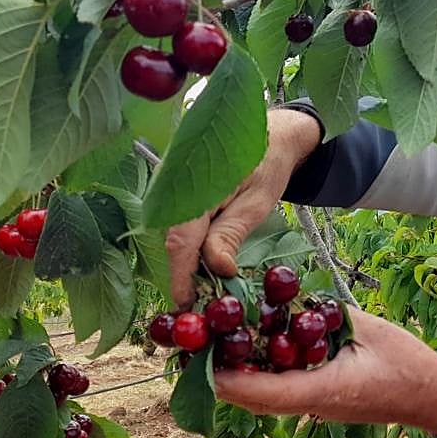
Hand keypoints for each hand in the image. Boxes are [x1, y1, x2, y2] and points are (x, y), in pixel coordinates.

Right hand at [165, 108, 320, 306]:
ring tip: (201, 287)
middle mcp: (173, 184)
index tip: (185, 303)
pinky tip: (200, 262)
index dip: (180, 275)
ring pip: (171, 234)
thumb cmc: (266, 164)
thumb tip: (219, 270)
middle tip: (197, 302)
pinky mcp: (172, 192)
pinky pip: (175, 224)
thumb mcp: (257, 202)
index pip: (180, 240)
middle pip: (171, 240)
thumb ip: (232, 233)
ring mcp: (169, 186)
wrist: (267, 133)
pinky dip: (187, 245)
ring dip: (184, 261)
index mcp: (196, 184)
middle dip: (182, 273)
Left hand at [214, 308, 436, 434]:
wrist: (433, 395)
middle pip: (254, 397)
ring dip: (241, 374)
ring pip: (265, 396)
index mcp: (322, 390)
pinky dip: (264, 371)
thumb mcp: (368, 329)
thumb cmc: (407, 364)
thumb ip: (328, 315)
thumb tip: (295, 298)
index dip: (226, 378)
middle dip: (223, 375)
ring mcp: (316, 405)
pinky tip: (258, 344)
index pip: (261, 391)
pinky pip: (283, 390)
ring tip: (220, 341)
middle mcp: (312, 403)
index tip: (199, 360)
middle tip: (199, 344)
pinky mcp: (322, 399)